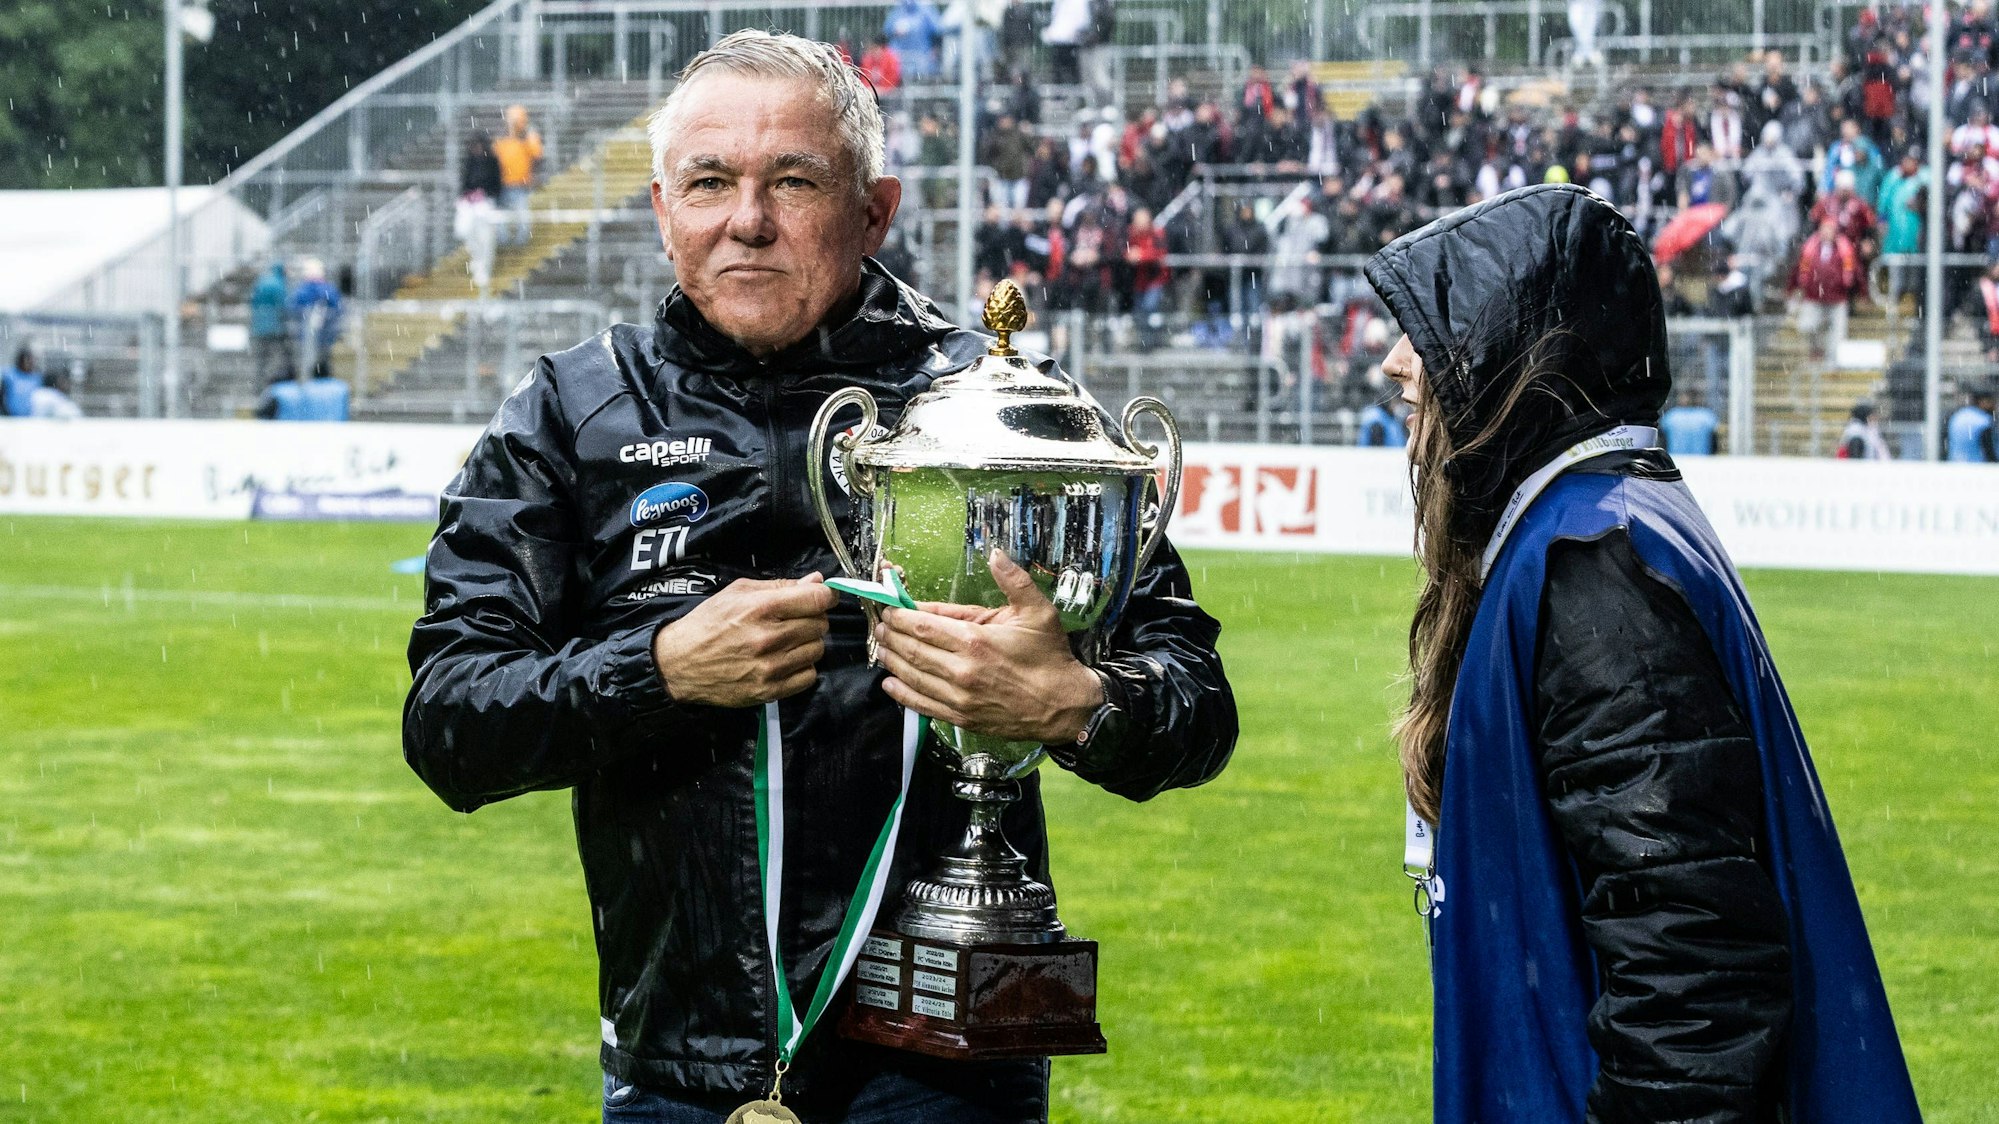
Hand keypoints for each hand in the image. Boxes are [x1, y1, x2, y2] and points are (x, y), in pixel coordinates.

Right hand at [651, 574, 835, 707]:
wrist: (680, 663)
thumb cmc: (708, 624)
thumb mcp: (738, 592)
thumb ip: (780, 586)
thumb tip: (816, 581)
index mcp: (760, 608)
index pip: (816, 599)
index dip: (826, 595)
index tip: (824, 597)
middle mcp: (768, 638)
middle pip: (819, 624)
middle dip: (813, 618)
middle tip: (796, 619)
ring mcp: (770, 667)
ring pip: (817, 650)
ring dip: (807, 643)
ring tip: (788, 641)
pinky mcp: (769, 690)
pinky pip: (809, 676)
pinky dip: (802, 667)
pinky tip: (786, 660)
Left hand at [874, 551, 1103, 743]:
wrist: (1064, 706)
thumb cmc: (1050, 658)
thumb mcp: (1037, 611)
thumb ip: (1013, 580)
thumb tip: (995, 554)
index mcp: (975, 641)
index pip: (922, 625)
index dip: (899, 616)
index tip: (890, 609)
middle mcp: (961, 670)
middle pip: (911, 650)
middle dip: (890, 636)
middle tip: (881, 626)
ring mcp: (959, 697)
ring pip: (912, 676)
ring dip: (891, 660)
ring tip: (882, 648)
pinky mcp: (961, 717)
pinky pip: (922, 705)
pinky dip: (902, 694)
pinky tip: (891, 683)